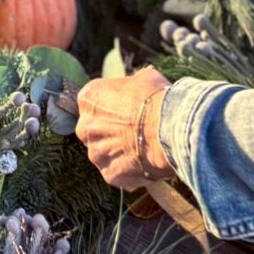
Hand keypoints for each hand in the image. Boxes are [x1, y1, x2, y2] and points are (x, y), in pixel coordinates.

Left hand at [76, 67, 170, 189]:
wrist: (168, 129)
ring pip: (105, 153)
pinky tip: (146, 163)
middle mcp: (85, 127)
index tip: (127, 108)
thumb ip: (131, 85)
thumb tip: (136, 87)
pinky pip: (118, 172)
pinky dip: (129, 170)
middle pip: (96, 129)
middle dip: (111, 130)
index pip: (95, 102)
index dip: (113, 105)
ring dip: (119, 152)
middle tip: (134, 129)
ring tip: (143, 148)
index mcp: (88, 98)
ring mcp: (96, 153)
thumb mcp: (143, 78)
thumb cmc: (155, 99)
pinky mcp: (110, 175)